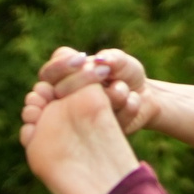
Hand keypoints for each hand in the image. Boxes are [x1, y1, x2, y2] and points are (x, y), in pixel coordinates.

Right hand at [20, 46, 157, 145]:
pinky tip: (132, 100)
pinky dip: (126, 108)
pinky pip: (109, 125)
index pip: (48, 74)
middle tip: (105, 72)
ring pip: (83, 112)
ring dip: (111, 94)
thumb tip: (101, 60)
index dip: (60, 67)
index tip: (81, 60)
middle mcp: (66, 101)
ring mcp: (80, 121)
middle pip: (58, 94)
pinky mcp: (99, 135)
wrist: (145, 96)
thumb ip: (113, 58)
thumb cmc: (125, 73)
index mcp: (63, 78)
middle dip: (82, 81)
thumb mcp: (122, 61)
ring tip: (123, 88)